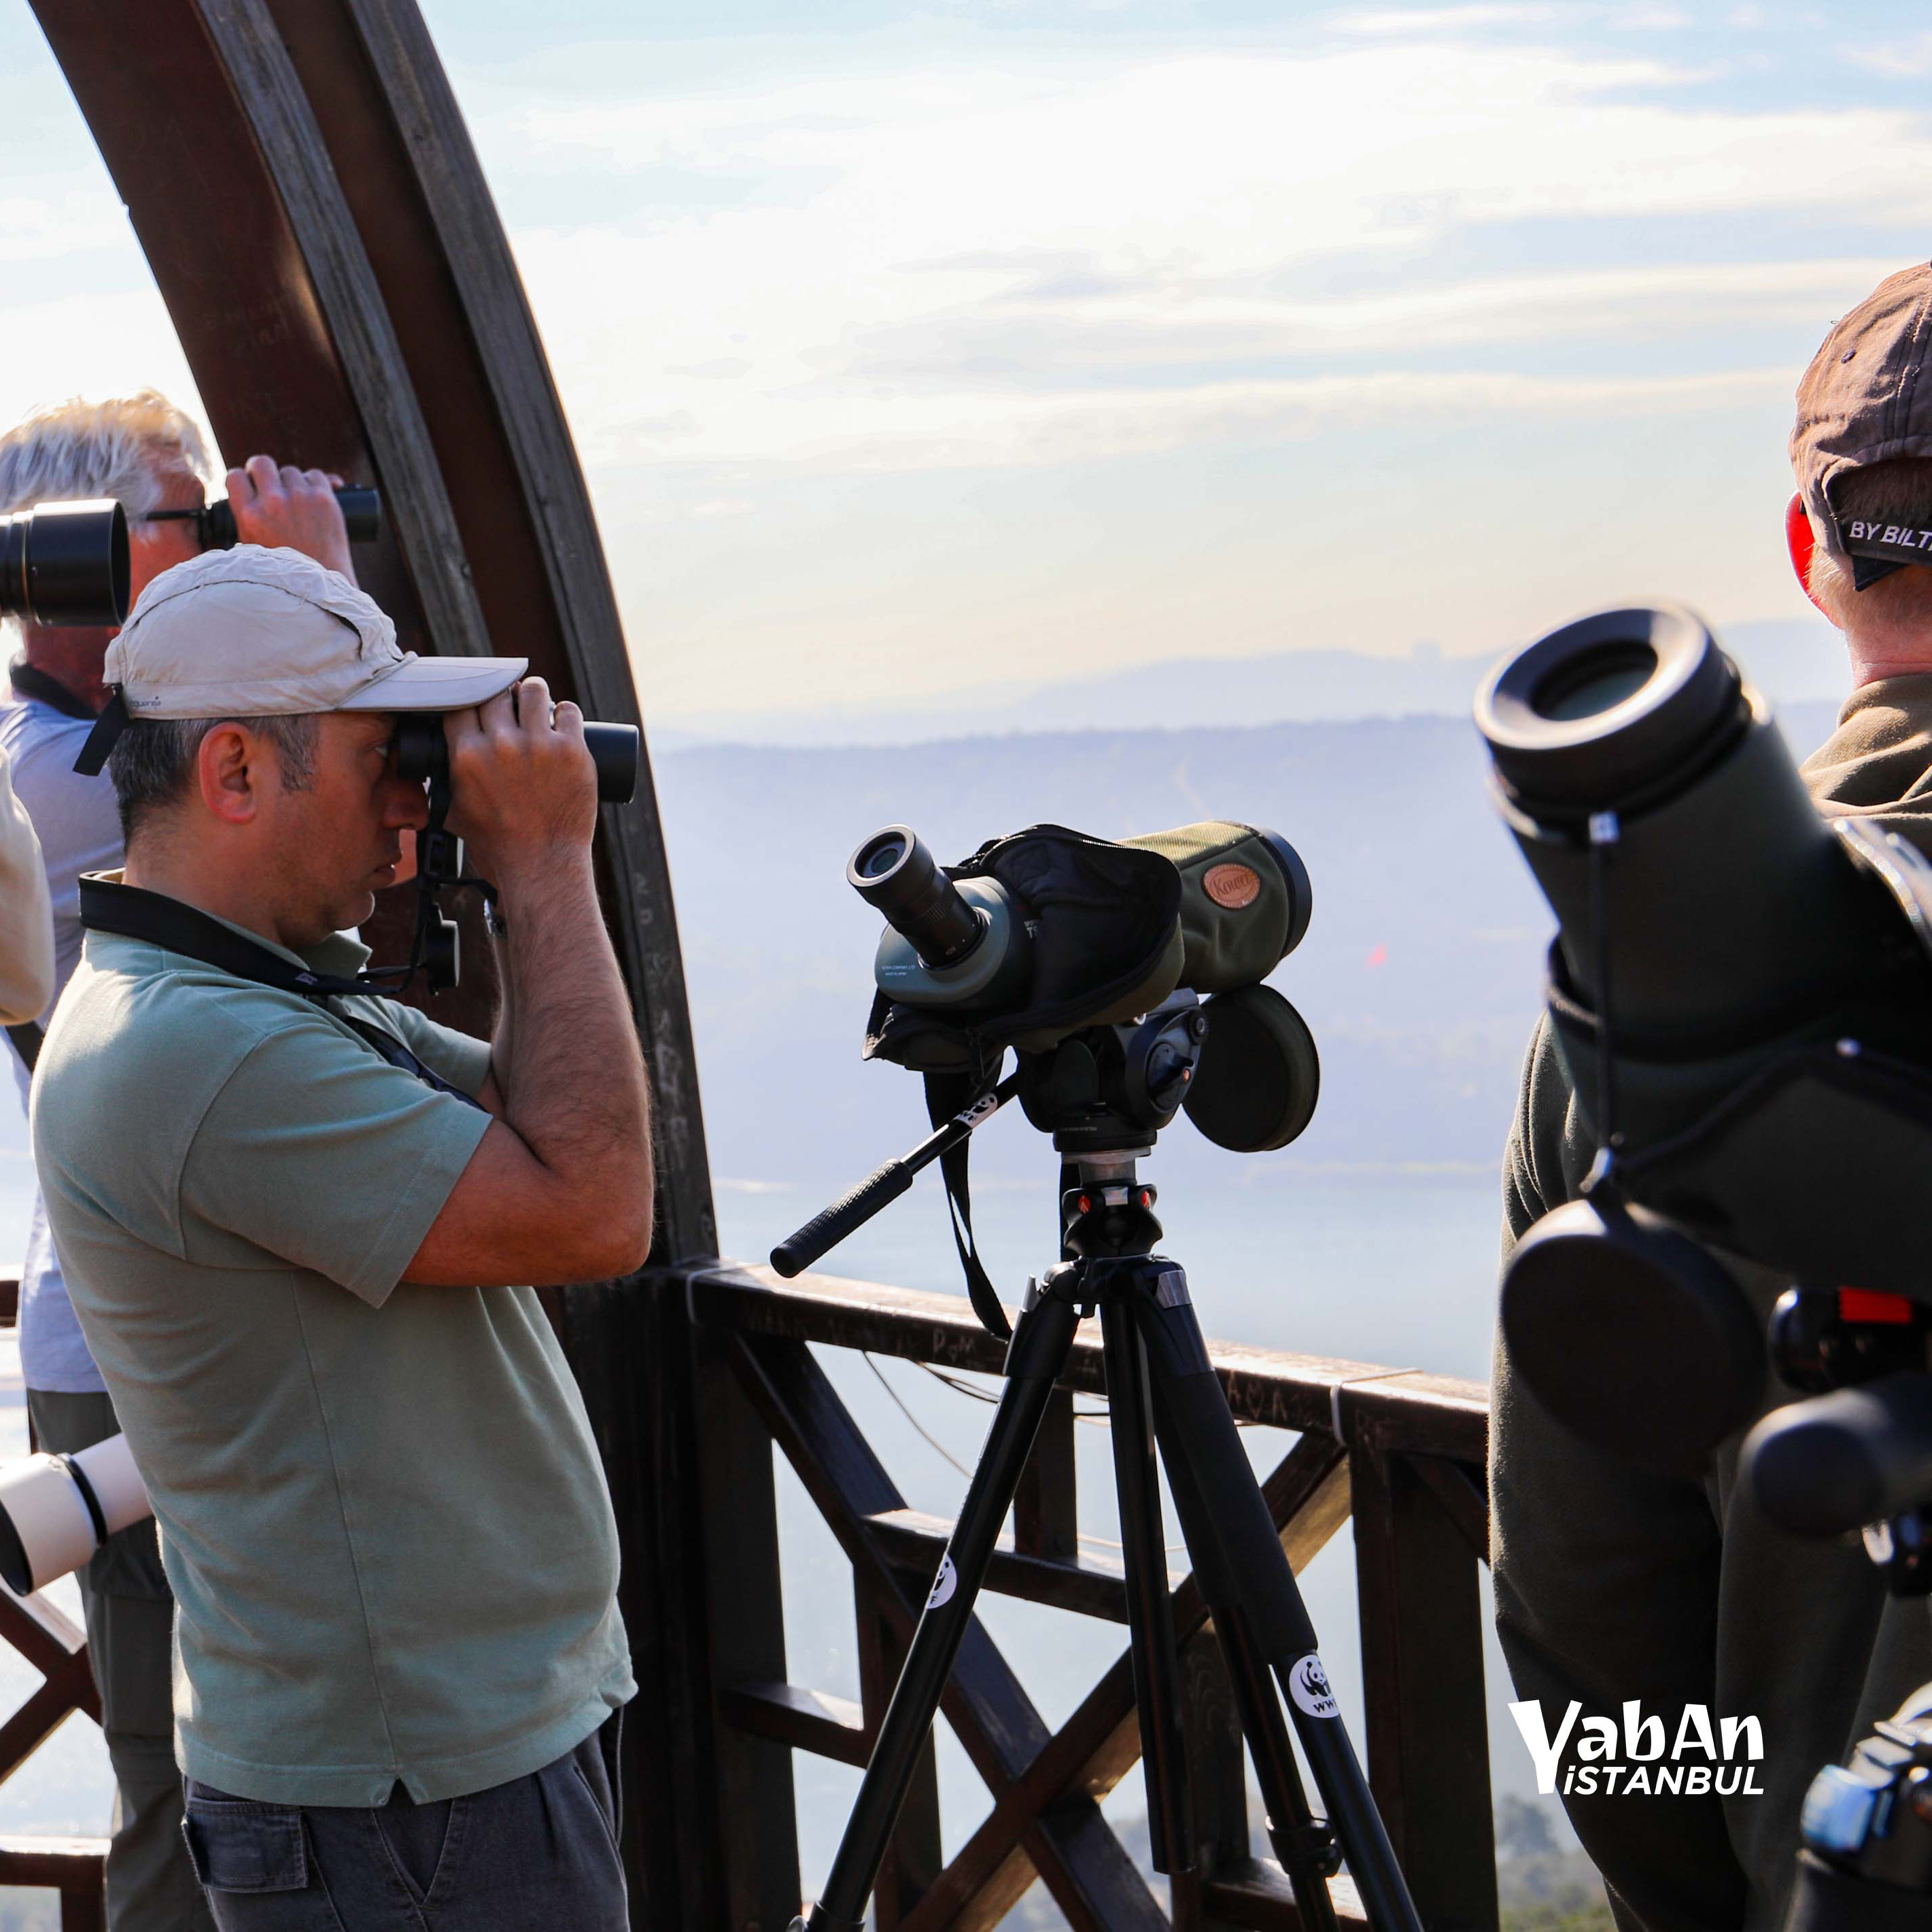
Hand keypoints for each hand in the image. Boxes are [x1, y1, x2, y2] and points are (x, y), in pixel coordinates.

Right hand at [225, 455, 354, 580]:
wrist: (322, 587)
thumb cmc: (285, 572)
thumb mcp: (252, 548)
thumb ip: (245, 522)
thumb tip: (244, 495)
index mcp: (249, 516)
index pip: (235, 476)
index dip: (243, 478)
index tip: (250, 484)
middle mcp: (273, 503)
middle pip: (262, 462)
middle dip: (265, 470)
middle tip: (272, 483)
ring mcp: (301, 498)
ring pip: (291, 471)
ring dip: (293, 481)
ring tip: (298, 500)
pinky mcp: (325, 499)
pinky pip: (317, 475)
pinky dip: (318, 483)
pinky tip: (317, 494)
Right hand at [442, 678, 597, 881]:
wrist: (542, 866)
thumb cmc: (498, 844)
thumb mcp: (455, 811)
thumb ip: (441, 783)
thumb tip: (431, 763)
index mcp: (466, 757)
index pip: (460, 702)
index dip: (470, 698)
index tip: (478, 702)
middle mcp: (500, 746)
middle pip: (496, 691)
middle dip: (502, 696)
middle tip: (510, 705)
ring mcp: (539, 746)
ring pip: (534, 689)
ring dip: (534, 693)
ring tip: (536, 705)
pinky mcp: (573, 751)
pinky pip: (569, 710)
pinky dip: (565, 712)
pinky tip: (562, 719)